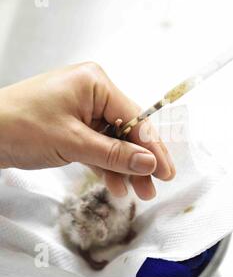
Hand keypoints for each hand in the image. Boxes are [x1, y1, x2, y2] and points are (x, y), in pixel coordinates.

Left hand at [0, 62, 174, 199]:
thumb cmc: (21, 127)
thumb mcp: (73, 142)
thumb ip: (114, 154)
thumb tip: (149, 164)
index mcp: (96, 84)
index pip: (135, 118)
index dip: (152, 147)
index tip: (166, 171)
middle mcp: (94, 92)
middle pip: (127, 130)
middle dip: (139, 160)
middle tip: (154, 186)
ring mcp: (84, 109)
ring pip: (114, 141)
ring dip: (124, 167)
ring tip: (138, 192)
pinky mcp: (75, 124)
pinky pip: (98, 145)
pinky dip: (106, 164)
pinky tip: (116, 184)